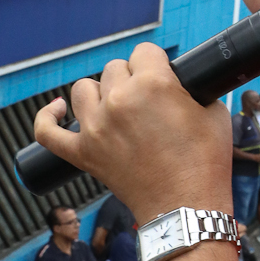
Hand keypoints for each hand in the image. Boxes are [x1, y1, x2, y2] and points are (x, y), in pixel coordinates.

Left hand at [34, 45, 235, 223]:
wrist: (186, 208)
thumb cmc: (205, 162)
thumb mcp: (212, 112)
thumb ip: (191, 89)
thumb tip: (178, 84)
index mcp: (153, 84)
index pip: (145, 52)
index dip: (157, 65)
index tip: (163, 80)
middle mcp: (120, 100)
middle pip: (114, 69)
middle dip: (131, 81)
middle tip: (148, 105)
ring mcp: (96, 127)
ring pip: (83, 89)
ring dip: (100, 94)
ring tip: (117, 109)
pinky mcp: (83, 153)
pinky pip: (47, 131)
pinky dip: (49, 117)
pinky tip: (59, 109)